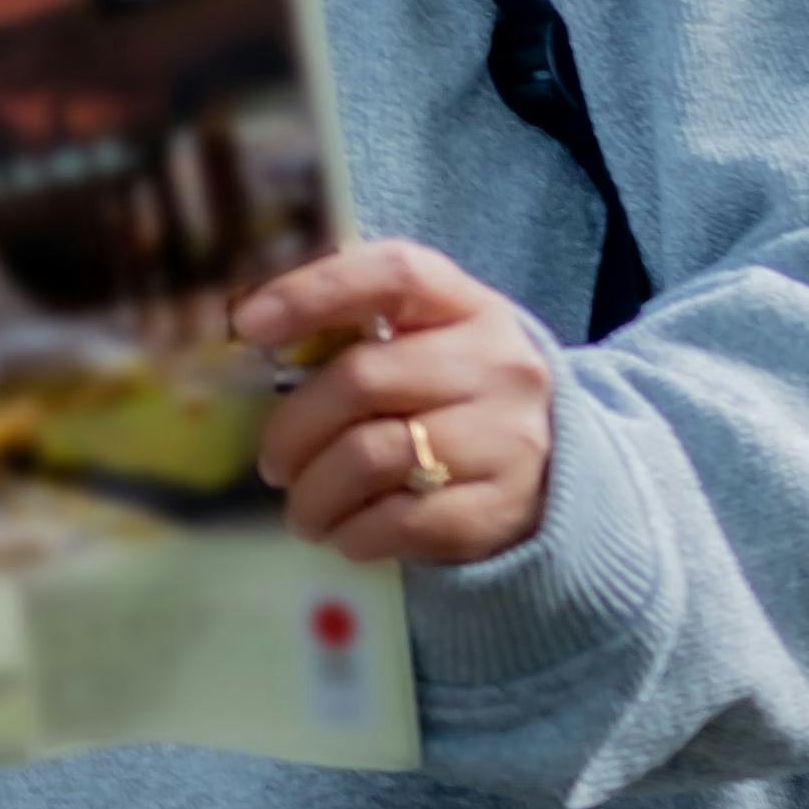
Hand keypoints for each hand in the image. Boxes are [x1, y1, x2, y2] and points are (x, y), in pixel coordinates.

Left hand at [237, 240, 564, 570]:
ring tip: (301, 511)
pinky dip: (355, 533)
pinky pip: (402, 521)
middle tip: (272, 465)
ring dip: (314, 493)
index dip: (313, 292)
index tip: (247, 324)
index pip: (392, 274)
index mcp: (467, 305)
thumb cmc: (459, 394)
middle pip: (361, 380)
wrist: (561, 469)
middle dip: (292, 429)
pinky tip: (345, 534)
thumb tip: (250, 335)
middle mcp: (495, 364)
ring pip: (370, 457)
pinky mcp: (503, 506)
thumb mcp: (429, 341)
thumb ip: (358, 329)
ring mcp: (505, 436)